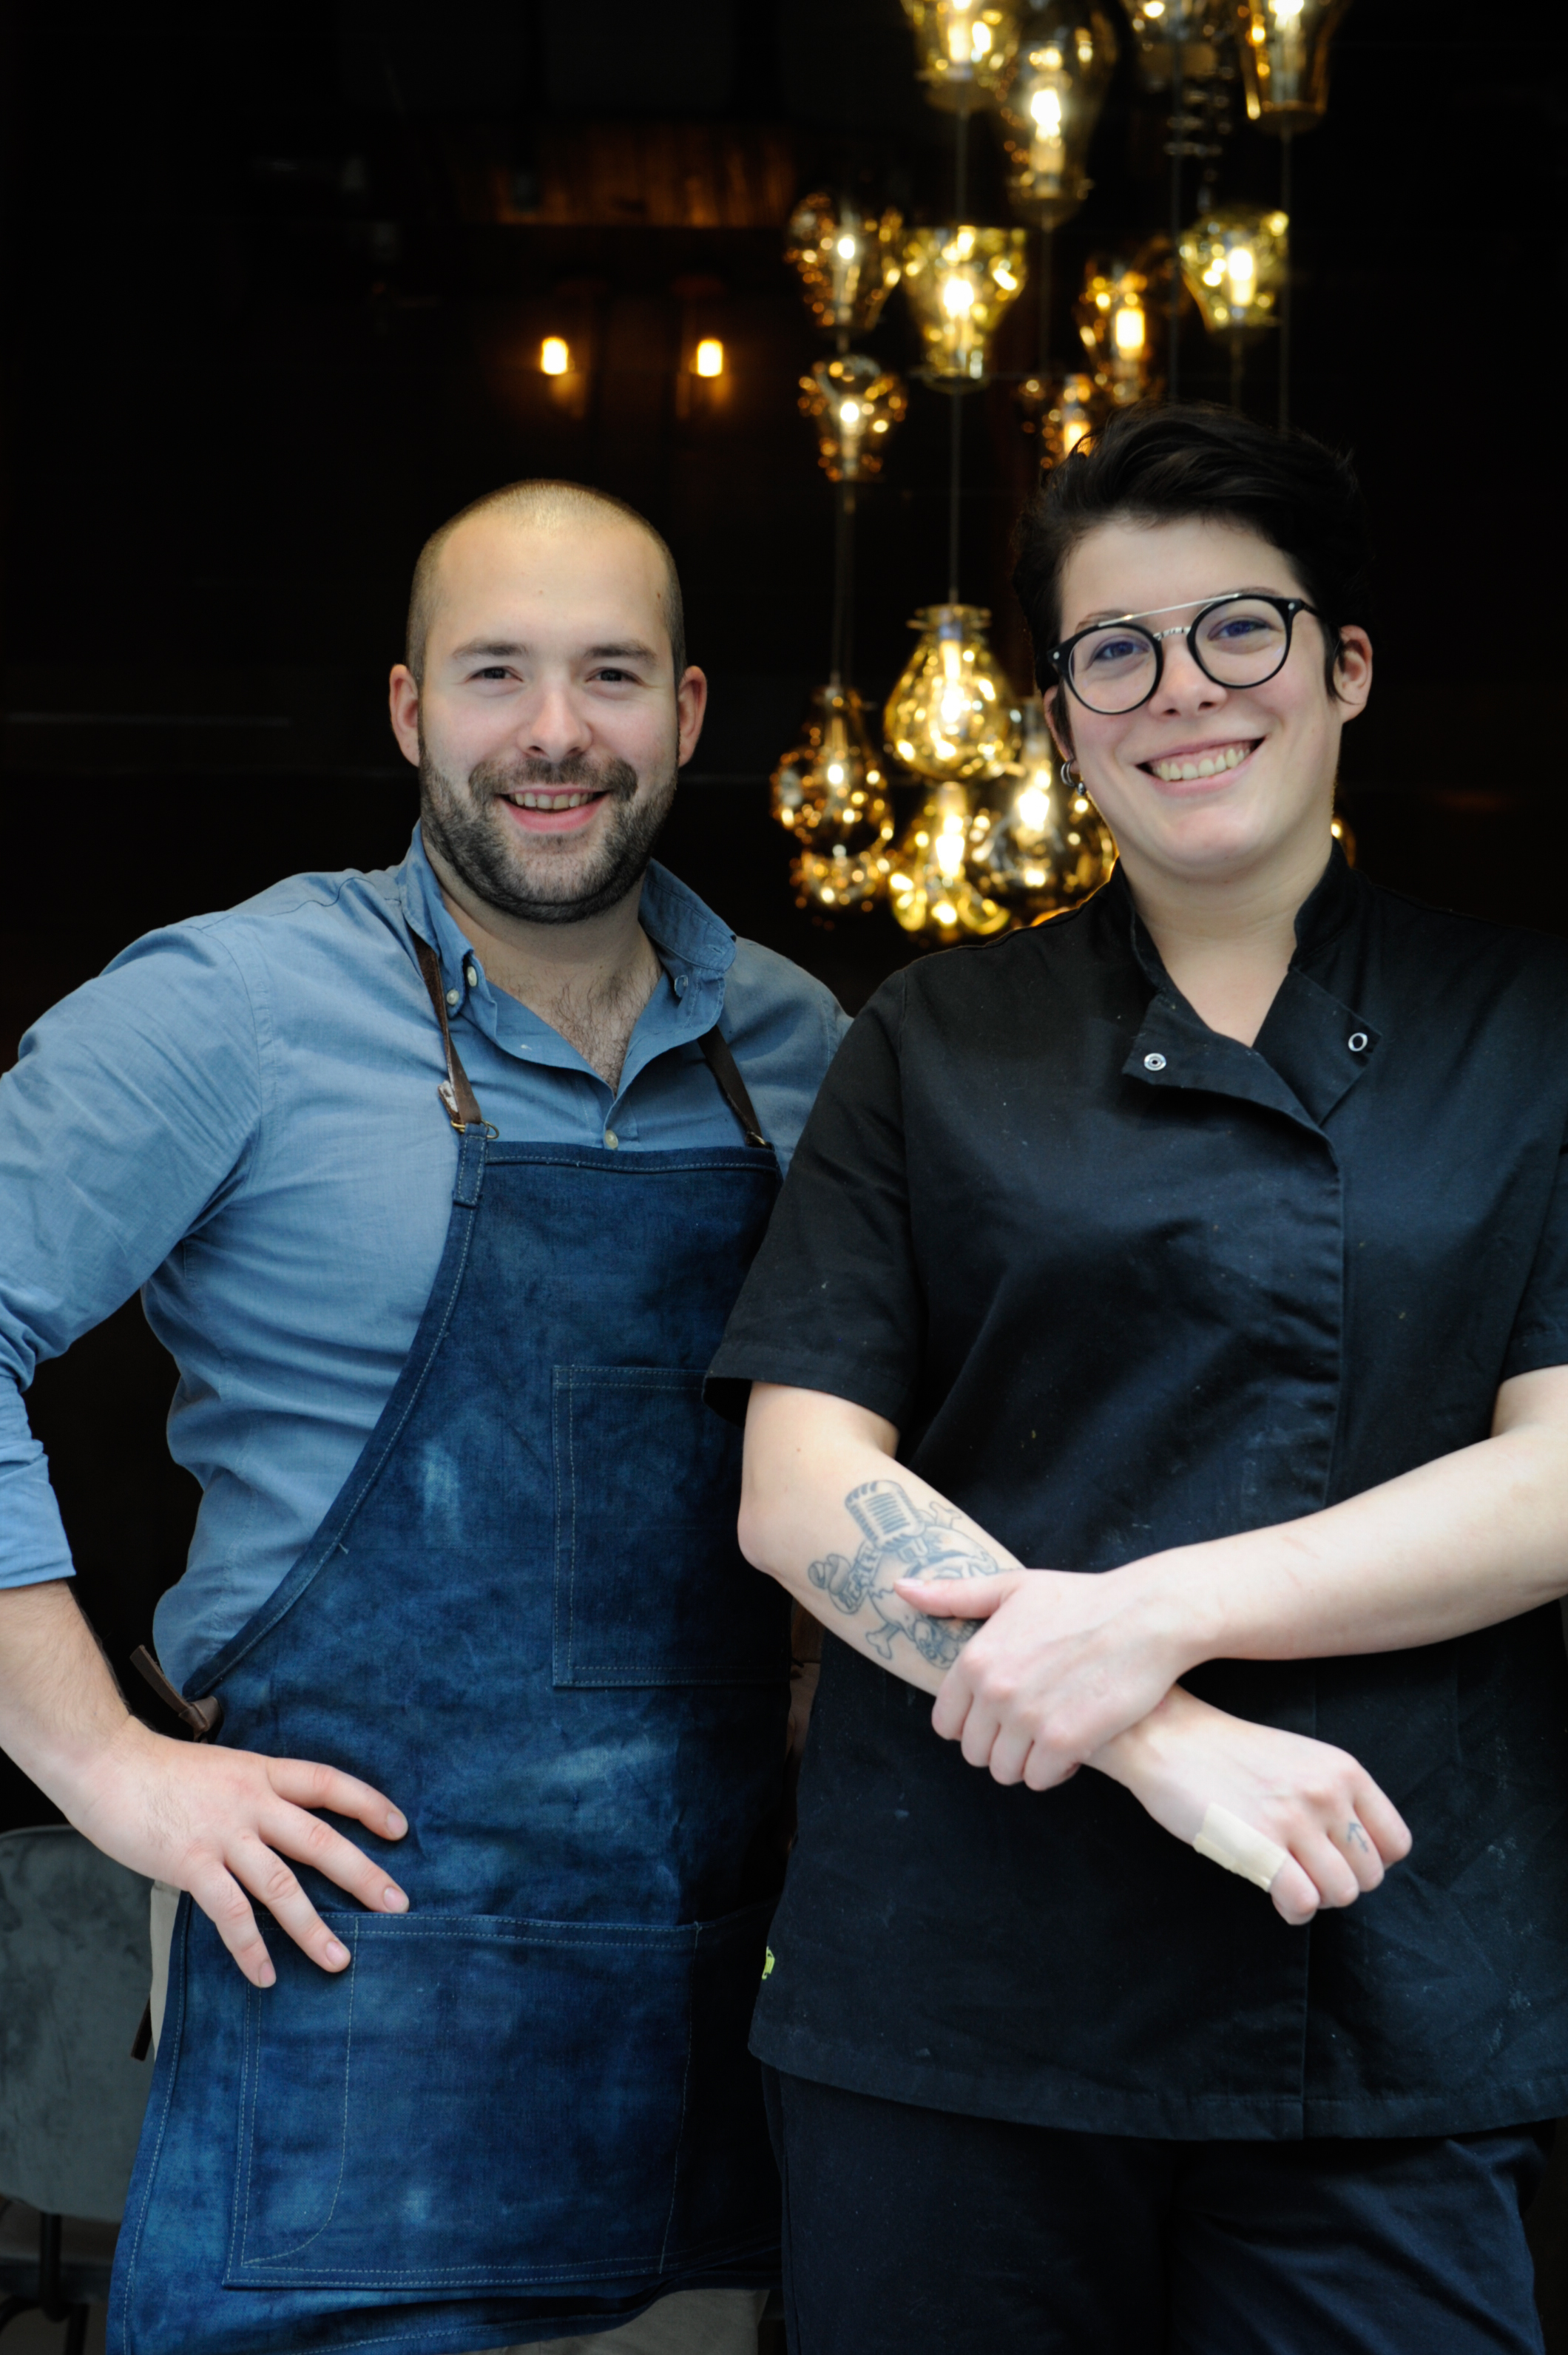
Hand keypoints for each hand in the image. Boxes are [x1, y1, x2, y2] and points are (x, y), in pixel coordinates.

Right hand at [68, 1713, 407, 1986]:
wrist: (105, 1761)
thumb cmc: (158, 1770)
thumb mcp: (222, 1770)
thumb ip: (253, 1796)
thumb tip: (277, 1829)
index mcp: (262, 1773)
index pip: (328, 1783)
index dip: (367, 1804)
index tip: (400, 1829)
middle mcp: (252, 1802)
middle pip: (321, 1839)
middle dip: (363, 1875)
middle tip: (397, 1904)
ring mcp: (223, 1834)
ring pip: (282, 1885)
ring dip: (313, 1927)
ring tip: (339, 1959)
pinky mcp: (190, 1863)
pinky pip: (230, 1912)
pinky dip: (250, 1947)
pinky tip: (265, 1975)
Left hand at [897, 1564, 1182, 1787]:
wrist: (1145, 1616)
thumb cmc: (1081, 1599)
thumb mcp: (1011, 1587)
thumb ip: (953, 1596)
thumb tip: (899, 1589)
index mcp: (975, 1659)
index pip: (945, 1723)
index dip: (971, 1723)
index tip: (998, 1714)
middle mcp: (994, 1691)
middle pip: (974, 1752)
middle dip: (998, 1745)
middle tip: (1029, 1727)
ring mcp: (1029, 1719)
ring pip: (1004, 1771)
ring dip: (1025, 1761)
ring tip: (1050, 1736)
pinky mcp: (1066, 1741)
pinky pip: (1040, 1779)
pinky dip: (1055, 1770)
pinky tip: (1073, 1746)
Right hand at [1096, 1685, 1412, 1925]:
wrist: (1167, 1737)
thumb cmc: (1229, 1753)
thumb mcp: (1301, 1759)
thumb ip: (1335, 1796)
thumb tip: (1356, 1853)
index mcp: (1344, 1770)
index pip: (1396, 1843)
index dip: (1368, 1861)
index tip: (1336, 1858)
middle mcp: (1328, 1793)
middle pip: (1370, 1875)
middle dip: (1340, 1883)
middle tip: (1304, 1871)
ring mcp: (1294, 1819)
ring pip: (1342, 1893)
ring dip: (1315, 1897)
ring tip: (1288, 1881)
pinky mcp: (1259, 1844)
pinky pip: (1304, 1902)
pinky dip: (1293, 1909)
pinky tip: (1274, 1893)